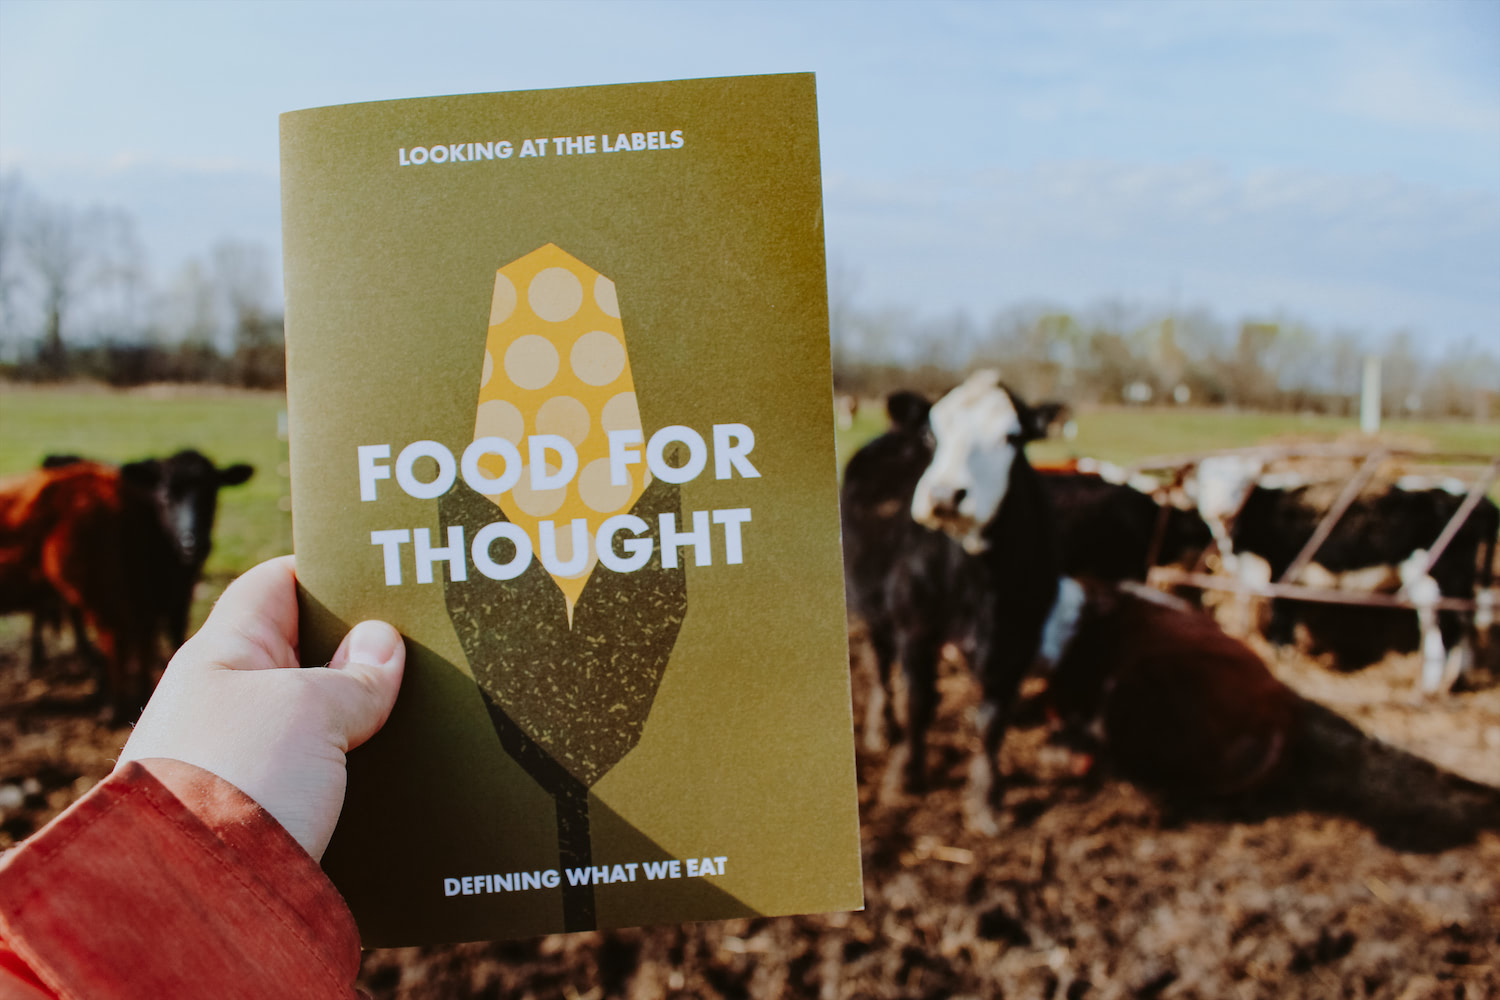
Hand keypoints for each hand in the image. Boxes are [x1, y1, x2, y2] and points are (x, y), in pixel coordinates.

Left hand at [118, 555, 403, 860]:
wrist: (195, 902)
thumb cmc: (241, 783)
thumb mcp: (309, 710)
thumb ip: (355, 675)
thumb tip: (383, 642)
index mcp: (223, 655)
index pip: (277, 585)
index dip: (332, 574)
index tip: (388, 573)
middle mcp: (228, 702)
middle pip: (307, 654)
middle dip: (365, 651)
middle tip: (428, 642)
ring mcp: (246, 758)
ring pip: (322, 719)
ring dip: (369, 715)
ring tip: (430, 708)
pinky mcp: (268, 813)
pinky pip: (325, 773)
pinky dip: (362, 767)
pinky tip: (405, 769)